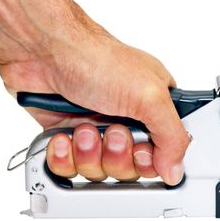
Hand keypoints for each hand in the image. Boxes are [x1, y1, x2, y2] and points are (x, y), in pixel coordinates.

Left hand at [0, 23, 189, 184]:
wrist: (44, 50)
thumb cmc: (96, 59)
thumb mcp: (150, 96)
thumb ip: (172, 136)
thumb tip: (175, 170)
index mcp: (153, 109)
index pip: (162, 154)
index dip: (149, 161)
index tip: (140, 149)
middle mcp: (126, 121)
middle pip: (128, 168)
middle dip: (116, 154)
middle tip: (112, 131)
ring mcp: (96, 129)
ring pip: (98, 171)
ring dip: (88, 152)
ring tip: (83, 127)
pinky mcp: (68, 137)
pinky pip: (69, 167)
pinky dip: (64, 156)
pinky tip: (63, 137)